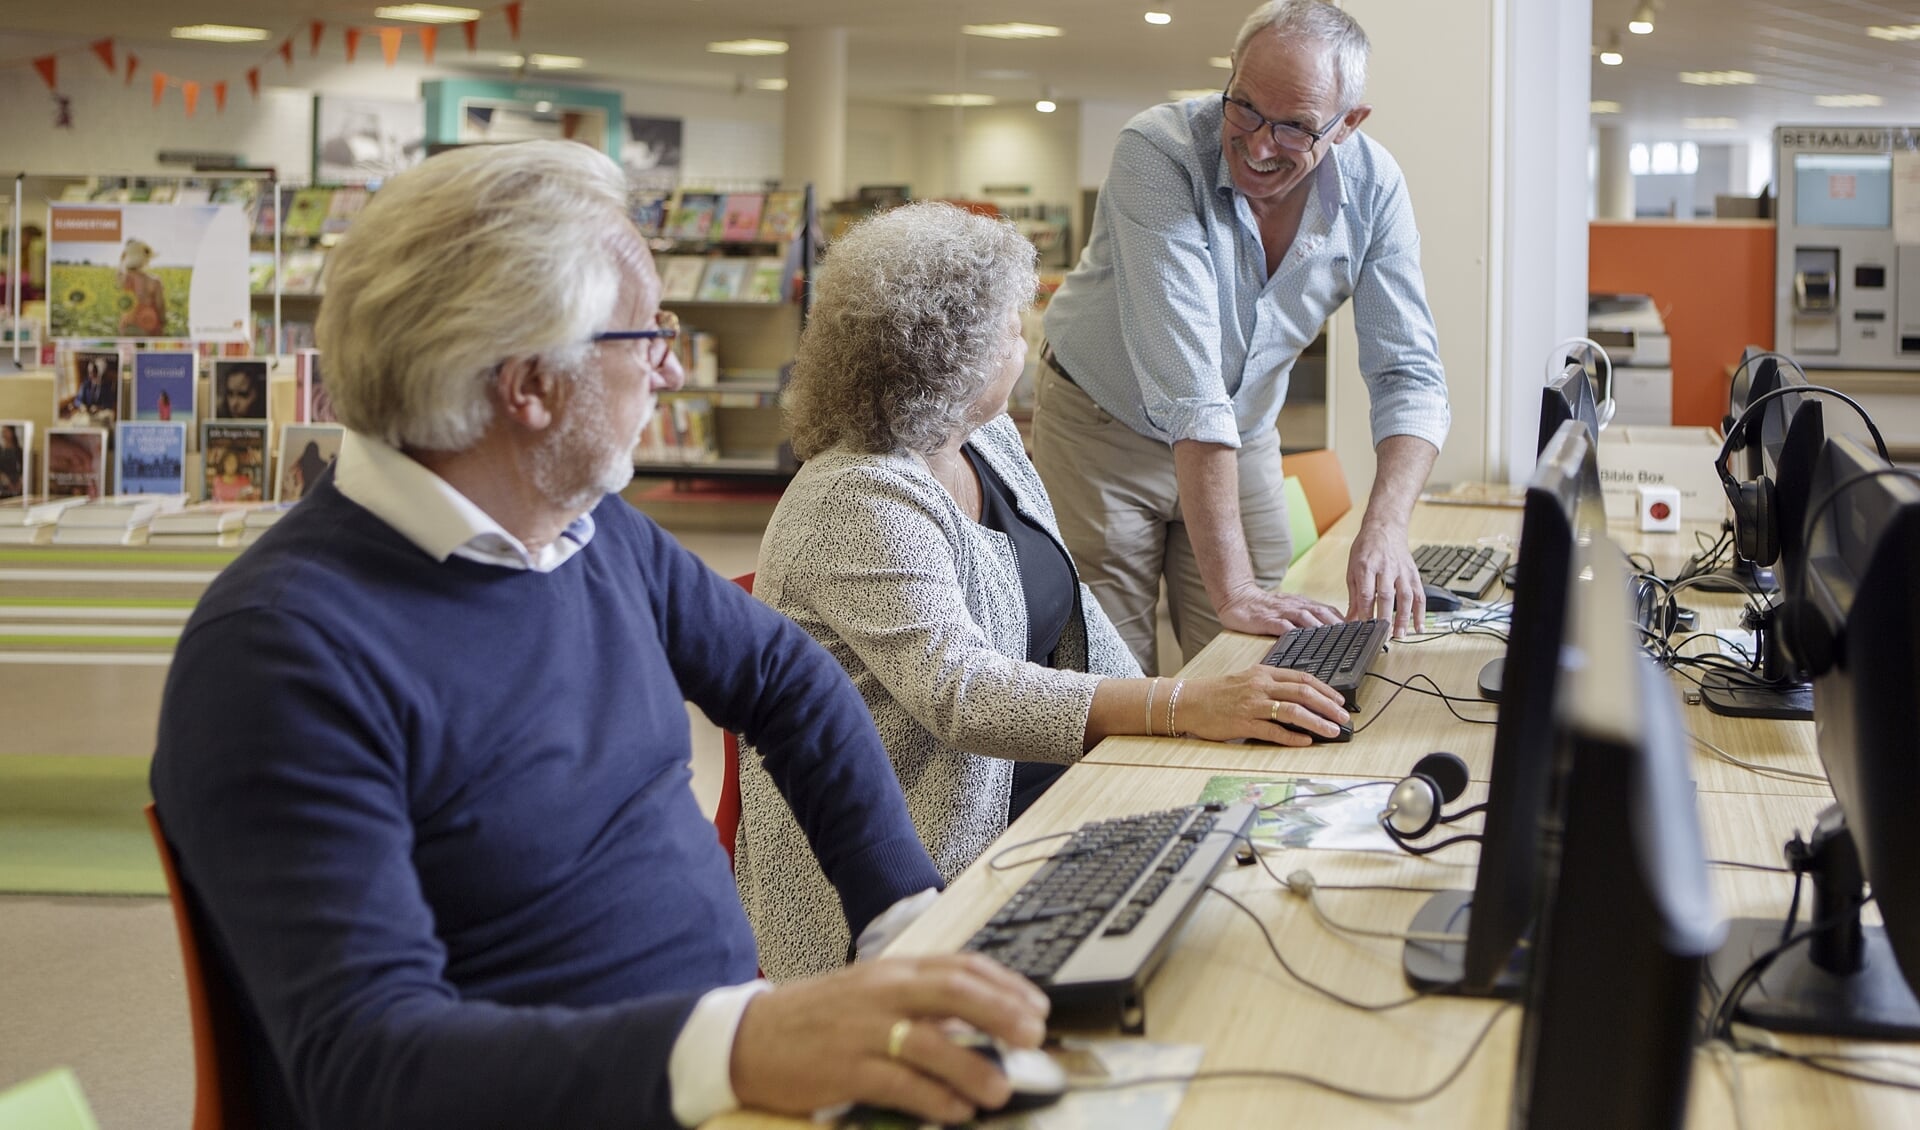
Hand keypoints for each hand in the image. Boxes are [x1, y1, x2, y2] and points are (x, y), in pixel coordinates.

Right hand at [730, 953, 1049, 1124]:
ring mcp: (862, 1030)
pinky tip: (955, 1111)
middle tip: (1034, 1036)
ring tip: (1000, 1089)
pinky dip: (932, 1099)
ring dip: (972, 1067)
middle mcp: (881, 993)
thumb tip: (977, 1023)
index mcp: (891, 971)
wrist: (747, 1038)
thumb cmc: (816, 1018)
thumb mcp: (869, 996)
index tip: (1036, 1006)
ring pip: (930, 1043)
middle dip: (1000, 1013)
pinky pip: (898, 1084)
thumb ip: (919, 1004)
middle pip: (953, 993)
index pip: (960, 966)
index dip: (1005, 984)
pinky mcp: (844, 1069)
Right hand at [1173, 666, 1350, 745]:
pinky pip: (1273, 731)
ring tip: (1332, 730)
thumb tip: (1298, 696)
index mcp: (1263, 673)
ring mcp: (1252, 705)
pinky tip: (1305, 742)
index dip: (1325, 689)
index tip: (1339, 700)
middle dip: (1328, 706)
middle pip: (1303, 693)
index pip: (1302, 678)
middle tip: (1344, 717)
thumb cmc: (1216, 693)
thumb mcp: (1246, 679)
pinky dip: (1292, 737)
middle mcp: (1260, 686)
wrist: (1188, 701)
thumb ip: (1270, 684)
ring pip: (1293, 711)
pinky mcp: (1243, 723)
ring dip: (1316, 722)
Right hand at [1215, 584, 1343, 637]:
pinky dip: (1294, 632)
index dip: (1344, 621)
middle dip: (1338, 624)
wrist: (1236, 597)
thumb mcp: (1288, 607)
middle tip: (1352, 637)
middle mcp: (1295, 606)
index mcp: (1301, 604)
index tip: (1358, 632)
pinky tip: (1303, 640)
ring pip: (1306, 617)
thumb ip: (1305, 616)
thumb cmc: (1262, 607)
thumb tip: (1326, 628)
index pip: (1328, 611)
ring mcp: (1281, 612)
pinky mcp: (1267, 619)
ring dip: (1321, 628)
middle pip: (1321, 613)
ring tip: (1334, 639)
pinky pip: (1283, 626)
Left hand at [1346, 525, 1423, 636]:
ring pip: (1405, 597)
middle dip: (1385, 618)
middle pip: (1386, 596)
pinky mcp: (1413, 574)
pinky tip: (1418, 627)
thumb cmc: (1367, 548)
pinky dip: (1420, 612)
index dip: (1365, 611)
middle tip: (1383, 636)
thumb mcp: (1353, 568)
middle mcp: (1386, 569)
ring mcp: (1402, 572)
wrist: (1385, 528)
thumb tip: (1350, 618)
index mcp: (1367, 566)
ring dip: (1404, 618)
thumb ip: (1353, 595)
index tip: (1363, 627)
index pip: (1366, 593)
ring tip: (1400, 635)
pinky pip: (1419, 595)